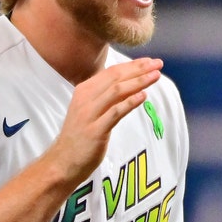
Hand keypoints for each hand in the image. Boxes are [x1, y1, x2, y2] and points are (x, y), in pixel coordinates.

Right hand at [45, 57, 162, 183]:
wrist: (63, 161)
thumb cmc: (81, 135)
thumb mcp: (92, 110)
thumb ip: (107, 97)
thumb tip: (130, 84)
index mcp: (85, 90)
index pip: (112, 72)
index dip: (132, 65)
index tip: (150, 61)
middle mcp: (85, 98)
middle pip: (115, 78)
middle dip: (139, 69)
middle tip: (158, 64)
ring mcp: (89, 114)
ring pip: (116, 91)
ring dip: (138, 82)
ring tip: (155, 76)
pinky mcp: (95, 130)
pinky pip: (114, 112)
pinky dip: (129, 102)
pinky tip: (143, 97)